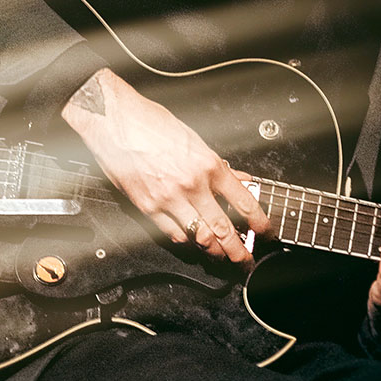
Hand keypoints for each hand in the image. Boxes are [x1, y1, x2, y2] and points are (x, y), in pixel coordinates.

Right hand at [61, 68, 269, 263]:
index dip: (260, 223)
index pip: (244, 202)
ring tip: (220, 256)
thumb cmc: (150, 123)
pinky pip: (173, 234)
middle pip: (224, 229)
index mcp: (208, 164)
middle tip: (246, 261)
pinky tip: (191, 242)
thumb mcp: (193, 139)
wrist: (115, 119)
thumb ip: (217, 165)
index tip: (266, 232)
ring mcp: (169, 198)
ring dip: (213, 252)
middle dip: (239, 251)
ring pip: (199, 238)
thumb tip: (238, 179)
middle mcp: (192, 184)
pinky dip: (186, 241)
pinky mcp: (147, 207)